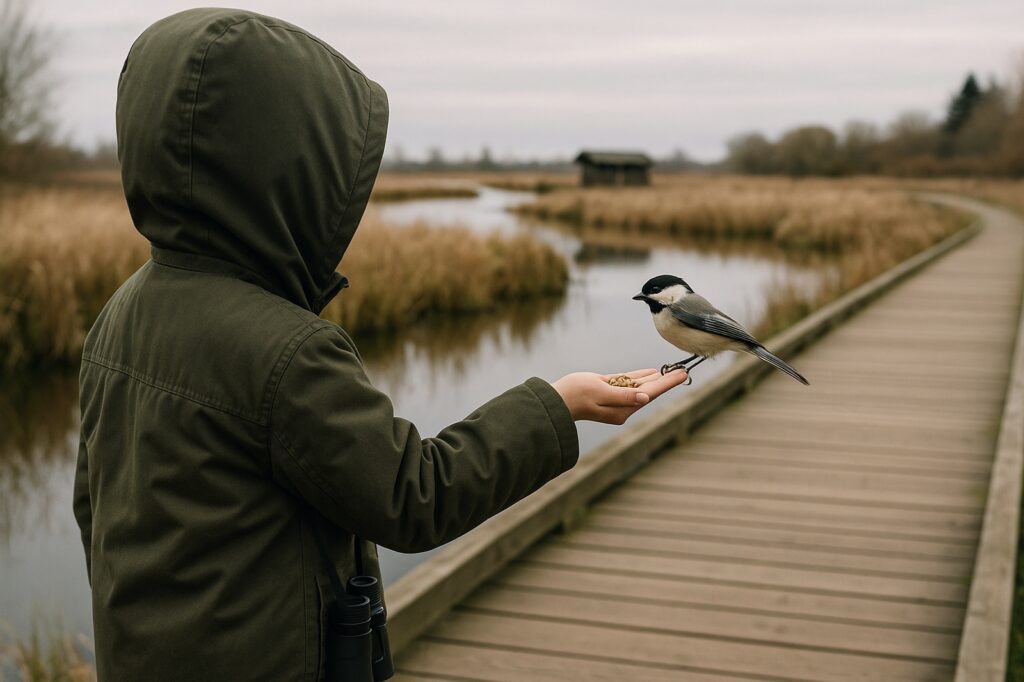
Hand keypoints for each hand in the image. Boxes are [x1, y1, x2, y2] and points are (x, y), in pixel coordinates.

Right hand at [551, 368, 688, 424]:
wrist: (556, 400)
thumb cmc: (575, 395)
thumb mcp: (599, 392)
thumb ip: (622, 395)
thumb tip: (644, 397)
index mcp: (622, 409)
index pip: (650, 394)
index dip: (667, 383)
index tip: (682, 375)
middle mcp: (621, 407)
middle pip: (649, 391)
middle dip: (666, 381)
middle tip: (683, 372)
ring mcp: (615, 400)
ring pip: (640, 386)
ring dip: (656, 379)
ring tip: (672, 372)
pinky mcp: (607, 391)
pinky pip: (628, 383)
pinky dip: (640, 377)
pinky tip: (651, 373)